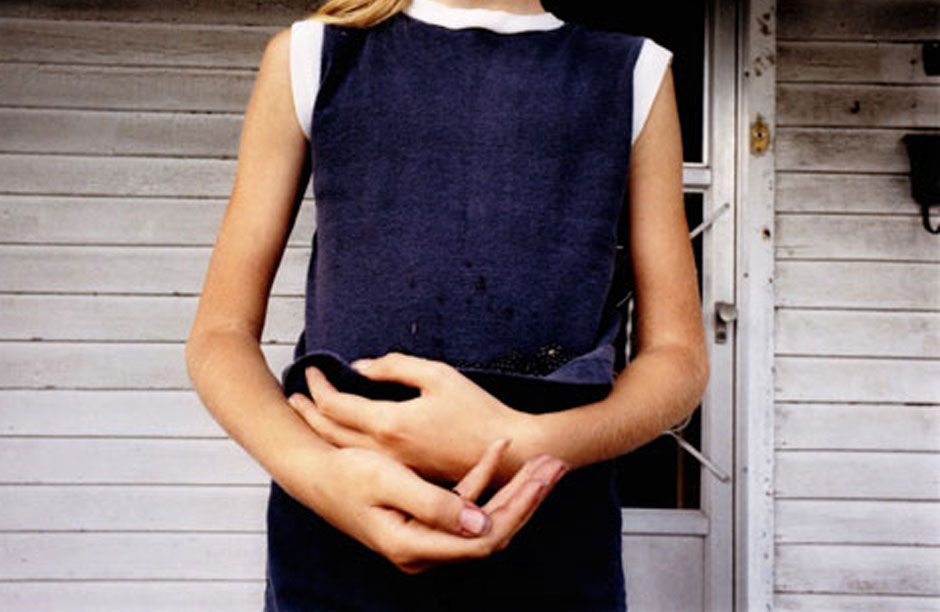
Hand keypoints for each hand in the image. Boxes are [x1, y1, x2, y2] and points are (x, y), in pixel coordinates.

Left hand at [288, 352, 538, 483]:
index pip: (335, 405)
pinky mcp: (405, 478)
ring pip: (342, 451)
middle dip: (307, 411)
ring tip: (307, 415)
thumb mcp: (438, 376)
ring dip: (320, 431)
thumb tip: (361, 367)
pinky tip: (341, 438)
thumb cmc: (478, 412)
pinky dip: (344, 446)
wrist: (509, 456)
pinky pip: (362, 461)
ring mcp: (393, 470)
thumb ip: (396, 366)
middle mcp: (384, 452)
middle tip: (294, 395)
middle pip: (329, 433)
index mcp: (390, 424)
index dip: (318, 385)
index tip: (312, 369)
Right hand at [312, 438, 566, 573]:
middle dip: (527, 497)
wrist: (314, 473)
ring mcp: (425, 540)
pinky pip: (466, 507)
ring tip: (542, 461)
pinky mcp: (426, 523)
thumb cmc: (345, 474)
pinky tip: (498, 451)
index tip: (541, 476)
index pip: (484, 537)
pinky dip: (484, 479)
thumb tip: (480, 523)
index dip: (518, 507)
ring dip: (514, 489)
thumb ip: (433, 504)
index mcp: (414, 546)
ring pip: (485, 520)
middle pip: (492, 532)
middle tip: (555, 465)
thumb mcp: (387, 481)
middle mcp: (423, 551)